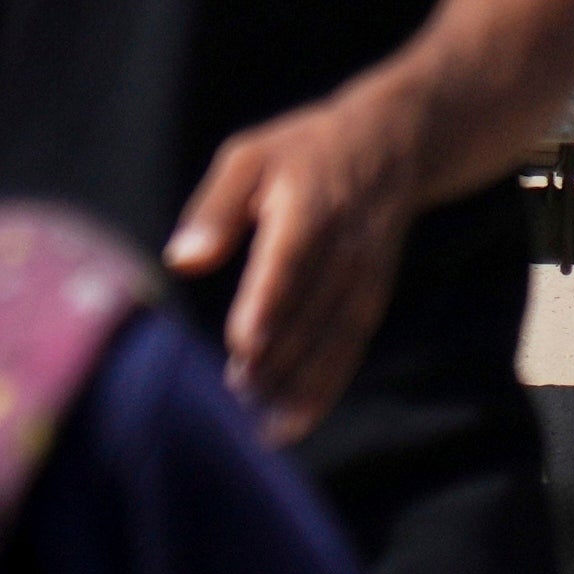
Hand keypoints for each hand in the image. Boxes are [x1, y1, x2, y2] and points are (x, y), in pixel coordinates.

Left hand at [168, 71, 433, 437]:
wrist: (391, 145)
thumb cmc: (299, 152)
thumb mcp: (248, 157)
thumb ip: (215, 210)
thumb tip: (181, 259)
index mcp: (309, 207)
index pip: (289, 261)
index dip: (270, 303)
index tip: (243, 344)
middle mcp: (346, 248)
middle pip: (312, 311)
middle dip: (278, 360)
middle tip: (236, 399)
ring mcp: (366, 276)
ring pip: (336, 339)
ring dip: (302, 385)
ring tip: (263, 427)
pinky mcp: (373, 296)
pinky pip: (351, 346)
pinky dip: (326, 386)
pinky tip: (295, 420)